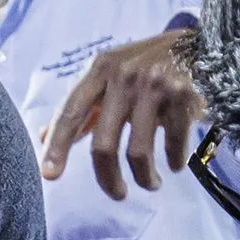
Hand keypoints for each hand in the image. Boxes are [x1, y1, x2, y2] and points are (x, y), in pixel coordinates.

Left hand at [40, 29, 205, 200]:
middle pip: (103, 145)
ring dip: (145, 179)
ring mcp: (154, 86)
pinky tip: (174, 164)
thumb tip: (42, 138)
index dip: (58, 145)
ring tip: (150, 184)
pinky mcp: (182, 97)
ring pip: (138, 154)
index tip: (49, 176)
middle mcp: (124, 76)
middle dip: (108, 180)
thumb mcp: (109, 78)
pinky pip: (173, 145)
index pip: (71, 111)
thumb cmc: (144, 69)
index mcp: (100, 69)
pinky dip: (174, 162)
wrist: (197, 45)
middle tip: (117, 195)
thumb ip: (81, 109)